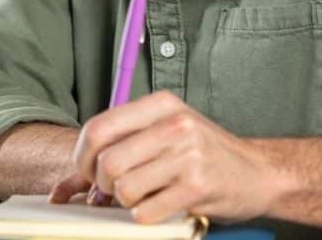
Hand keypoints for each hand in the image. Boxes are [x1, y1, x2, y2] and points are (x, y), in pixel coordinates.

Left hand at [50, 91, 274, 223]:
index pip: (98, 128)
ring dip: (127, 202)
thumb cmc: (206, 155)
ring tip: (145, 196)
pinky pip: (147, 212)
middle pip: (107, 163)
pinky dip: (146, 217)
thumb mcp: (163, 138)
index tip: (88, 174)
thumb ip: (116, 153)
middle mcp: (174, 124)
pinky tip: (162, 207)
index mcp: (161, 104)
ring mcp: (188, 155)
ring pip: (125, 189)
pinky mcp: (198, 187)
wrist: (259, 173)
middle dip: (103, 186)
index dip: (82, 158)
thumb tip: (62, 191)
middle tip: (117, 191)